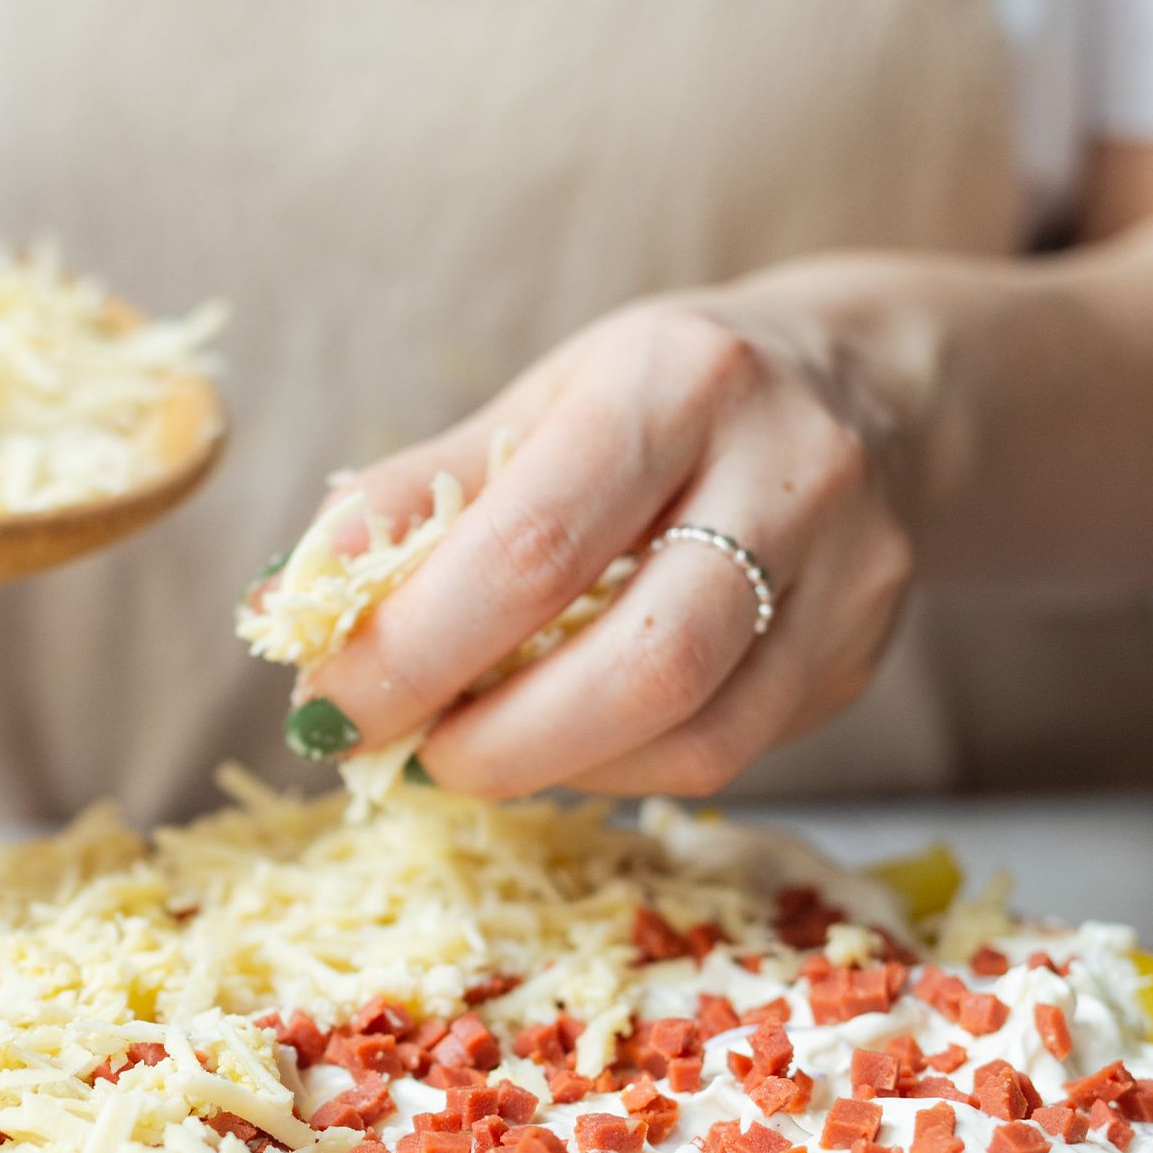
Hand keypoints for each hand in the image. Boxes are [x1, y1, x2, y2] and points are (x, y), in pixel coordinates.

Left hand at [299, 294, 915, 798]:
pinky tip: (565, 739)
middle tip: (407, 754)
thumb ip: (408, 503)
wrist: (873, 387)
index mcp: (675, 383)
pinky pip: (731, 752)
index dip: (414, 651)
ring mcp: (849, 571)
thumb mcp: (535, 409)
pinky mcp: (862, 651)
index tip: (332, 705)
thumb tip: (279, 610)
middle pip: (641, 665)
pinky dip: (618, 768)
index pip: (530, 550)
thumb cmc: (661, 402)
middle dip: (495, 742)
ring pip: (700, 735)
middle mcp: (787, 471)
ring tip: (473, 749)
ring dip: (555, 770)